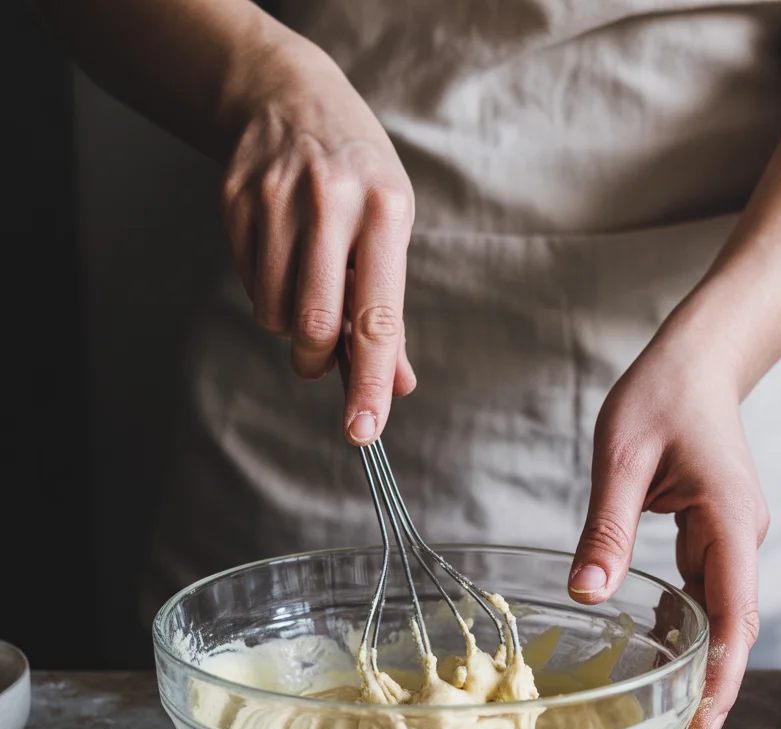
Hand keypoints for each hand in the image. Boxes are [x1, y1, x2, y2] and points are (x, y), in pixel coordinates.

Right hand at [220, 36, 415, 443]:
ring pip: (275, 314)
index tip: (363, 432)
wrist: (289, 96)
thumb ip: (389, 311)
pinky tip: (280, 256)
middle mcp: (331, 203)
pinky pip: (249, 286)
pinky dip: (267, 293)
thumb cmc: (357, 178)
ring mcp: (277, 200)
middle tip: (321, 353)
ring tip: (305, 282)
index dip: (369, 382)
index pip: (377, 319)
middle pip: (315, 325)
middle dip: (316, 359)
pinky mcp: (236, 201)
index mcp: (384, 213)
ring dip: (290, 325)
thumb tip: (396, 384)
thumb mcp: (390, 228)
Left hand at [567, 325, 768, 728]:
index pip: (735, 610)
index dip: (724, 671)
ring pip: (720, 608)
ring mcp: (731, 535)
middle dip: (715, 678)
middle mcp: (739, 534)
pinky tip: (655, 637)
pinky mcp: (715, 532)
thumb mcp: (621, 459)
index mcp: (727, 517)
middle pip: (734, 621)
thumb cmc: (661, 397)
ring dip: (700, 652)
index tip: (707, 720)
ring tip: (668, 699)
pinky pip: (704, 586)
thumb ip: (607, 530)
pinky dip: (686, 617)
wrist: (695, 364)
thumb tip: (588, 595)